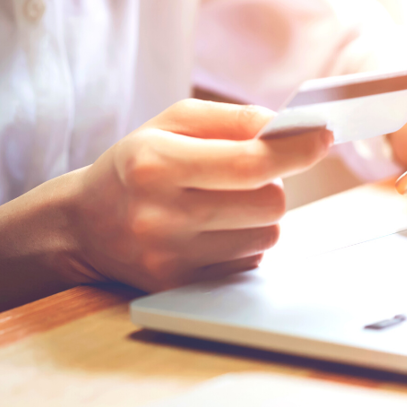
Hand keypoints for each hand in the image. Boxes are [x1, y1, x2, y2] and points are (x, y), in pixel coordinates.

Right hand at [65, 100, 331, 291]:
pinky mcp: (181, 287)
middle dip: (274, 184)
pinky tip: (213, 232)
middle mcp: (159, 215)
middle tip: (252, 176)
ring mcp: (170, 257)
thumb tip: (286, 127)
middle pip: (268, 204)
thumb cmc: (137, 165)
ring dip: (261, 216)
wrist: (84, 226)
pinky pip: (249, 263)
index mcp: (154, 163)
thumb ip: (232, 118)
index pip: (249, 163)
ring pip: (267, 236)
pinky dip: (245, 244)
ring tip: (225, 204)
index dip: (296, 150)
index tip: (322, 138)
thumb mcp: (171, 123)